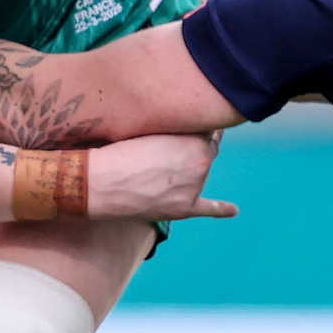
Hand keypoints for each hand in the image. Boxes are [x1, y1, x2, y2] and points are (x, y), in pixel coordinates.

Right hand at [86, 132, 235, 220]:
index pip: (207, 128)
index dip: (196, 126)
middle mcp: (201, 162)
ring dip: (190, 169)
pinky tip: (233, 210)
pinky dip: (222, 209)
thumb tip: (184, 127)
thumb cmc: (117, 148)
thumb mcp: (149, 125)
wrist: (99, 182)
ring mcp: (194, 187)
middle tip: (174, 146)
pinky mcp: (184, 209)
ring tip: (164, 168)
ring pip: (200, 174)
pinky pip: (209, 209)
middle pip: (206, 151)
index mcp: (195, 138)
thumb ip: (173, 125)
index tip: (188, 122)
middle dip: (195, 147)